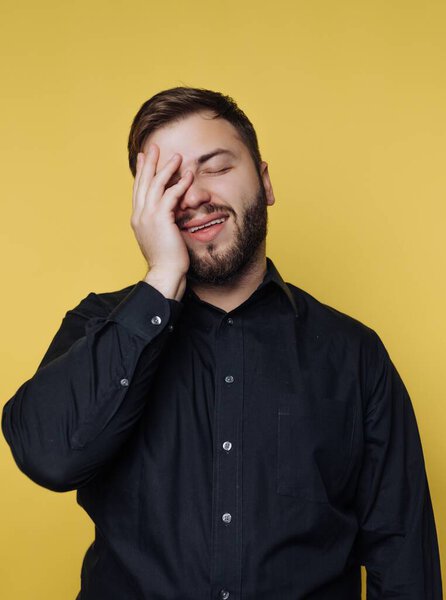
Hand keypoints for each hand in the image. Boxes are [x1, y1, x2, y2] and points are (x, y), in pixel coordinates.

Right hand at [131, 143, 192, 279]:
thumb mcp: (159, 237)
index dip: (141, 173)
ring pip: (156, 185)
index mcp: (138, 219)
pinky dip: (179, 184)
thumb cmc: (166, 260)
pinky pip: (171, 195)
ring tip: (176, 156)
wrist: (165, 273)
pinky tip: (187, 176)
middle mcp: (140, 215)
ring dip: (166, 168)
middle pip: (143, 183)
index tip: (143, 158)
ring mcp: (148, 216)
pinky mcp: (160, 219)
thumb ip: (160, 222)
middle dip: (149, 163)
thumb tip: (169, 214)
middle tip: (153, 147)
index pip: (138, 190)